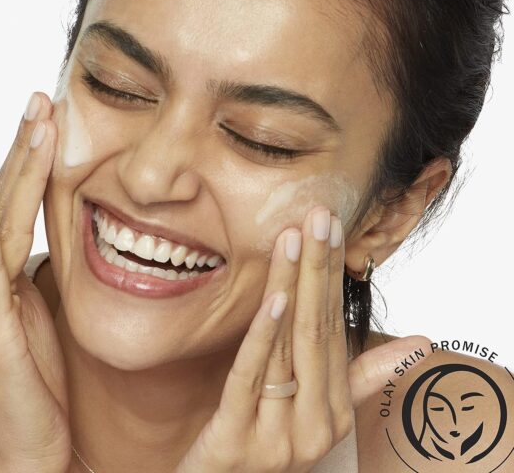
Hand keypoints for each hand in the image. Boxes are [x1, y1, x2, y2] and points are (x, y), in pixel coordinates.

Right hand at [0, 93, 70, 472]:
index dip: (27, 161)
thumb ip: (33, 269)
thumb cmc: (34, 377)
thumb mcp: (36, 310)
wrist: (27, 446)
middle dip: (23, 148)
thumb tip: (46, 232)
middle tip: (41, 100)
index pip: (10, 205)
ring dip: (16, 166)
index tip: (47, 120)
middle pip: (2, 200)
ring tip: (32, 120)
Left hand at [175, 207, 431, 471]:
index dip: (333, 275)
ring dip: (291, 286)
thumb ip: (357, 376)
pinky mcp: (237, 440)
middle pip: (316, 330)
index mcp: (333, 409)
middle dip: (318, 268)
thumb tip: (419, 343)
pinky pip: (250, 379)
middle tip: (320, 216)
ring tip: (295, 237)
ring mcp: (279, 435)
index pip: (334, 329)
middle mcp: (315, 423)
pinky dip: (264, 336)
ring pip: (287, 346)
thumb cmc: (267, 439)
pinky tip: (274, 297)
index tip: (332, 228)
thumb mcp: (315, 409)